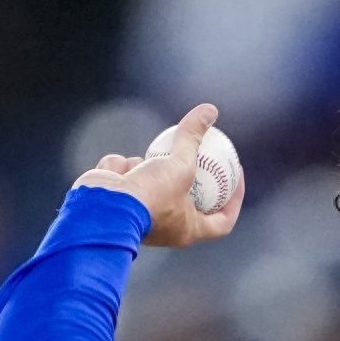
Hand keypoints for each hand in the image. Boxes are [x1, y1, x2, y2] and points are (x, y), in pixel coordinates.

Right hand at [73, 100, 241, 249]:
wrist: (103, 208)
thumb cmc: (149, 194)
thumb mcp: (180, 163)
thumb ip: (193, 137)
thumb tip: (210, 111)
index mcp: (188, 229)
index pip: (222, 221)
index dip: (234, 200)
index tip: (236, 175)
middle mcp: (167, 227)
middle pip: (189, 201)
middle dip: (194, 178)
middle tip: (203, 154)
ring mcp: (141, 215)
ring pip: (153, 183)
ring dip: (153, 167)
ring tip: (155, 154)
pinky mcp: (119, 201)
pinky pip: (127, 177)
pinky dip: (124, 168)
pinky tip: (119, 166)